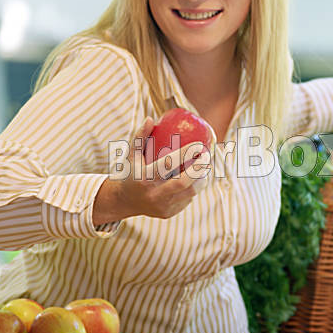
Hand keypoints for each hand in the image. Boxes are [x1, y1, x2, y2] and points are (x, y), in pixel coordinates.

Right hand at [93, 117, 209, 223]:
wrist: (125, 201)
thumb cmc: (132, 171)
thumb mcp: (132, 154)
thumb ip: (140, 136)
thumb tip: (151, 119)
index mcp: (144, 179)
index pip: (168, 164)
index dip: (186, 153)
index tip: (198, 144)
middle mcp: (153, 195)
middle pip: (183, 182)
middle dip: (199, 168)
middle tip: (206, 155)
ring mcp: (162, 206)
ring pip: (190, 192)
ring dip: (201, 178)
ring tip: (205, 166)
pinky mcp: (169, 213)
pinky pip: (187, 199)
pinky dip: (194, 187)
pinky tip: (197, 177)